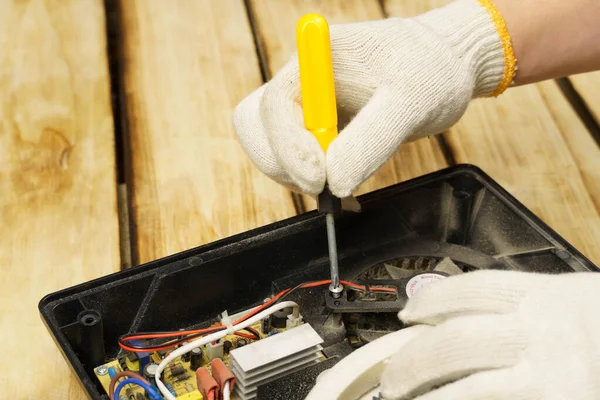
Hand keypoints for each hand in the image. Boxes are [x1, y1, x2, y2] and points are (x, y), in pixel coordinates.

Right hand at [232, 0, 512, 197]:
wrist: (443, 67)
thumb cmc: (429, 70)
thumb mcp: (410, 103)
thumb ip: (370, 140)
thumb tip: (333, 183)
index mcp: (315, 59)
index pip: (274, 105)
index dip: (289, 147)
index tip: (320, 178)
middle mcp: (300, 81)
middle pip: (257, 128)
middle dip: (283, 164)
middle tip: (324, 185)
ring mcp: (304, 106)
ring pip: (270, 148)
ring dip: (296, 176)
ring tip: (342, 191)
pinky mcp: (315, 129)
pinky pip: (295, 159)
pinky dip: (311, 180)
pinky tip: (343, 190)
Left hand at [379, 269, 599, 399]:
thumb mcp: (586, 302)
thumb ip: (536, 307)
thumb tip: (468, 312)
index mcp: (555, 298)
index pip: (476, 290)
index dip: (435, 300)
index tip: (409, 312)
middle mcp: (549, 334)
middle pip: (457, 341)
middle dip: (415, 359)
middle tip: (392, 376)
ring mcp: (554, 377)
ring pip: (468, 387)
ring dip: (427, 394)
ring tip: (402, 398)